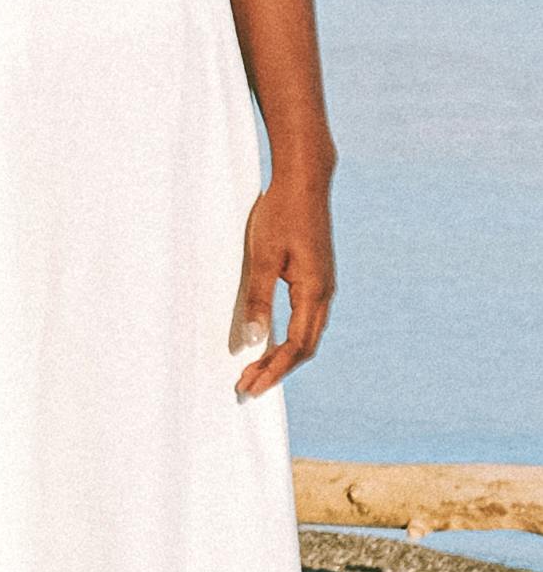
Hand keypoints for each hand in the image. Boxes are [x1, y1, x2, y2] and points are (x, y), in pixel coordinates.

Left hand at [230, 170, 333, 394]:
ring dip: (282, 356)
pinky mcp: (316, 278)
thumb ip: (258, 299)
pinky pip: (305, 320)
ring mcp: (323, 287)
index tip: (251, 387)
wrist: (305, 183)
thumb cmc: (281, 215)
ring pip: (307, 335)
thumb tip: (254, 340)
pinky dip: (288, 339)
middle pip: (304, 347)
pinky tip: (271, 344)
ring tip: (255, 371)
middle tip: (247, 388)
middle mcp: (325, 294)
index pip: (297, 346)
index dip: (274, 370)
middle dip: (276, 370)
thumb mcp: (262, 257)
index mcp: (314, 292)